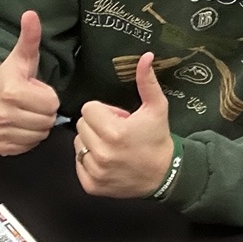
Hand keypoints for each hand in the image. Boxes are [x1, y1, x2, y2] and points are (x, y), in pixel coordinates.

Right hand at [0, 11, 60, 155]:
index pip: (52, 103)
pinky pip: (28, 146)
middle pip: (47, 120)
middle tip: (31, 102)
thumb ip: (30, 37)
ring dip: (37, 125)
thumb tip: (31, 14)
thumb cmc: (7, 78)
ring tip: (25, 112)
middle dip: (43, 111)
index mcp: (12, 91)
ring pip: (40, 135)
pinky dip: (27, 138)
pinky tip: (19, 125)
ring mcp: (0, 132)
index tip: (35, 90)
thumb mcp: (21, 57)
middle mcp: (3, 114)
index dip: (48, 96)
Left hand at [74, 52, 174, 197]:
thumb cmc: (158, 139)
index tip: (119, 119)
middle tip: (116, 132)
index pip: (88, 109)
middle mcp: (102, 153)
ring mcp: (95, 171)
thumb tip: (146, 56)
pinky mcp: (92, 185)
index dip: (105, 111)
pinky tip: (108, 161)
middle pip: (81, 125)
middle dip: (97, 125)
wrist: (164, 175)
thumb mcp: (157, 108)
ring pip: (78, 144)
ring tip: (112, 146)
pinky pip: (78, 164)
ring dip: (92, 142)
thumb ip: (147, 81)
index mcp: (114, 132)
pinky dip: (89, 161)